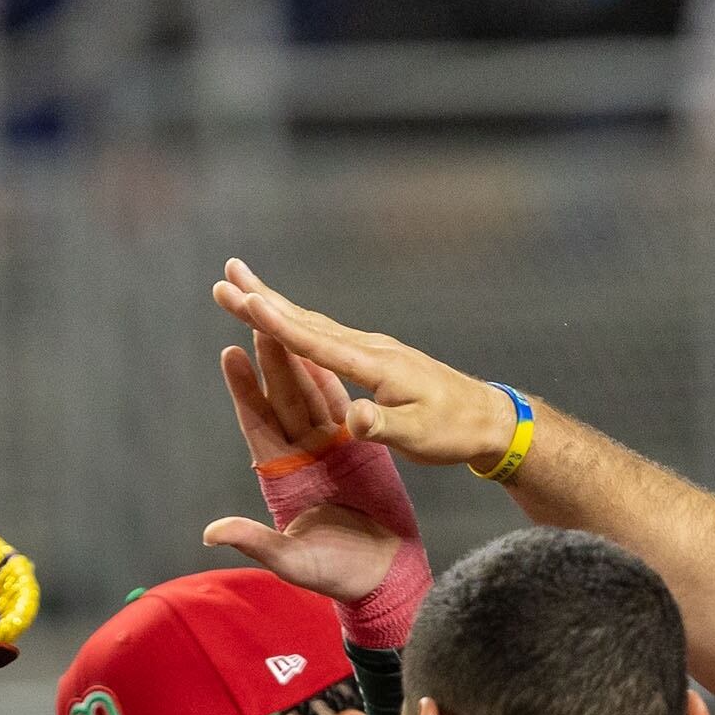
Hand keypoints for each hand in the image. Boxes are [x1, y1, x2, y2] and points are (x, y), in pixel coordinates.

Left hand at [199, 338, 407, 607]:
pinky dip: (333, 379)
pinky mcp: (359, 448)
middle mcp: (302, 456)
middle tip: (256, 316)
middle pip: (282, 399)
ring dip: (298, 361)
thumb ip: (255, 542)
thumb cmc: (337, 574)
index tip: (229, 355)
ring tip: (284, 321)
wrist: (384, 575)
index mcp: (282, 477)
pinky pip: (343, 407)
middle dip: (269, 360)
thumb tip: (211, 533)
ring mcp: (330, 449)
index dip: (244, 391)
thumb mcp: (291, 561)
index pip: (257, 425)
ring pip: (311, 396)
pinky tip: (325, 350)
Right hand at [209, 260, 515, 470]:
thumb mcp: (419, 436)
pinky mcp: (374, 357)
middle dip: (262, 300)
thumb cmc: (454, 431)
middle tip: (225, 277)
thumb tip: (352, 419)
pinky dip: (296, 322)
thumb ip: (383, 426)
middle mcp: (370, 348)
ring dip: (274, 305)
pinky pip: (325, 334)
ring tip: (242, 286)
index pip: (316, 342)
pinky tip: (285, 318)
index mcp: (375, 366)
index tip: (246, 300)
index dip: (278, 324)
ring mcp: (372, 349)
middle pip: (306, 321)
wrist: (489, 418)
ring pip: (313, 322)